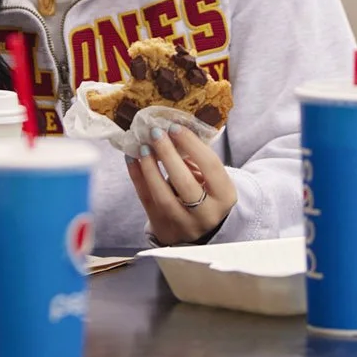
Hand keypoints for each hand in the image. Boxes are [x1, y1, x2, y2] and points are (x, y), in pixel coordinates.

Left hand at [128, 125, 238, 245]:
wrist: (198, 227)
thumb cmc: (205, 192)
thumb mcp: (209, 177)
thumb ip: (195, 157)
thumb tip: (170, 130)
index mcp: (225, 196)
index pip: (211, 166)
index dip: (192, 144)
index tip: (175, 127)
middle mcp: (207, 214)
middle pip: (186, 184)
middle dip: (168, 155)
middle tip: (156, 133)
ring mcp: (184, 225)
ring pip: (163, 197)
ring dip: (150, 168)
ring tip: (143, 147)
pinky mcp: (163, 229)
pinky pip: (147, 201)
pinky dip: (137, 178)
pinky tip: (132, 159)